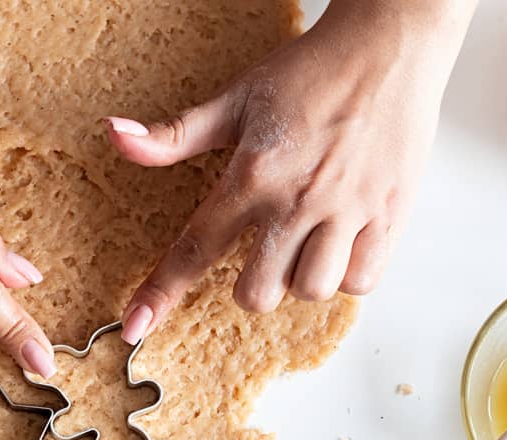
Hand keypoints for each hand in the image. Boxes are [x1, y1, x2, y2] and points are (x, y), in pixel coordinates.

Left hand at [105, 0, 474, 340]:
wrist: (389, 44)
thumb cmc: (312, 71)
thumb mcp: (235, 100)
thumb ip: (175, 134)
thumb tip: (117, 135)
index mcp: (253, 174)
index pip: (194, 249)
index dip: (161, 293)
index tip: (136, 327)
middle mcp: (298, 199)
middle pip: (257, 294)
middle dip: (253, 285)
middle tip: (264, 251)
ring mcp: (347, 210)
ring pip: (311, 291)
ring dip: (302, 278)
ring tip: (307, 242)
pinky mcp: (389, 214)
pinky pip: (361, 280)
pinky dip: (348, 273)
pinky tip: (342, 241)